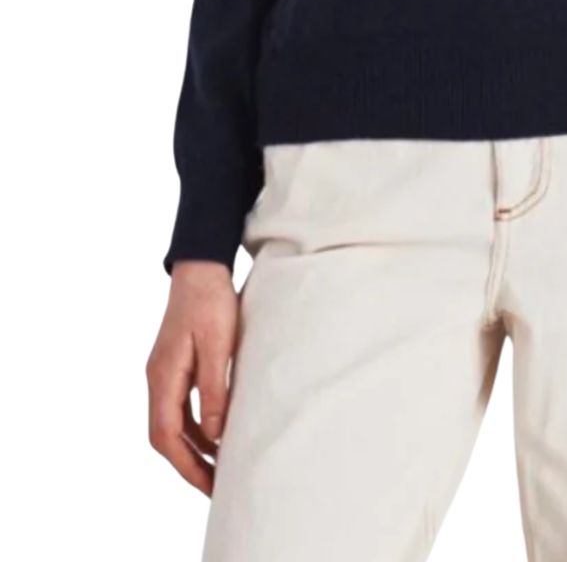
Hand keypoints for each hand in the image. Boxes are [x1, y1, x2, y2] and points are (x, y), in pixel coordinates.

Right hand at [146, 261, 238, 493]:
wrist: (202, 268)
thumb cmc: (211, 301)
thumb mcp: (219, 345)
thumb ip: (215, 389)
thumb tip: (215, 434)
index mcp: (163, 376)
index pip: (166, 435)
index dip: (186, 464)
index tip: (209, 485)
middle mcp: (158, 378)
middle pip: (165, 436)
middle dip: (189, 464)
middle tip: (216, 487)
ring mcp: (165, 372)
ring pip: (172, 423)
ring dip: (194, 447)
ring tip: (220, 468)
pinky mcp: (176, 366)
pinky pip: (181, 407)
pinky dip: (196, 427)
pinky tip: (217, 435)